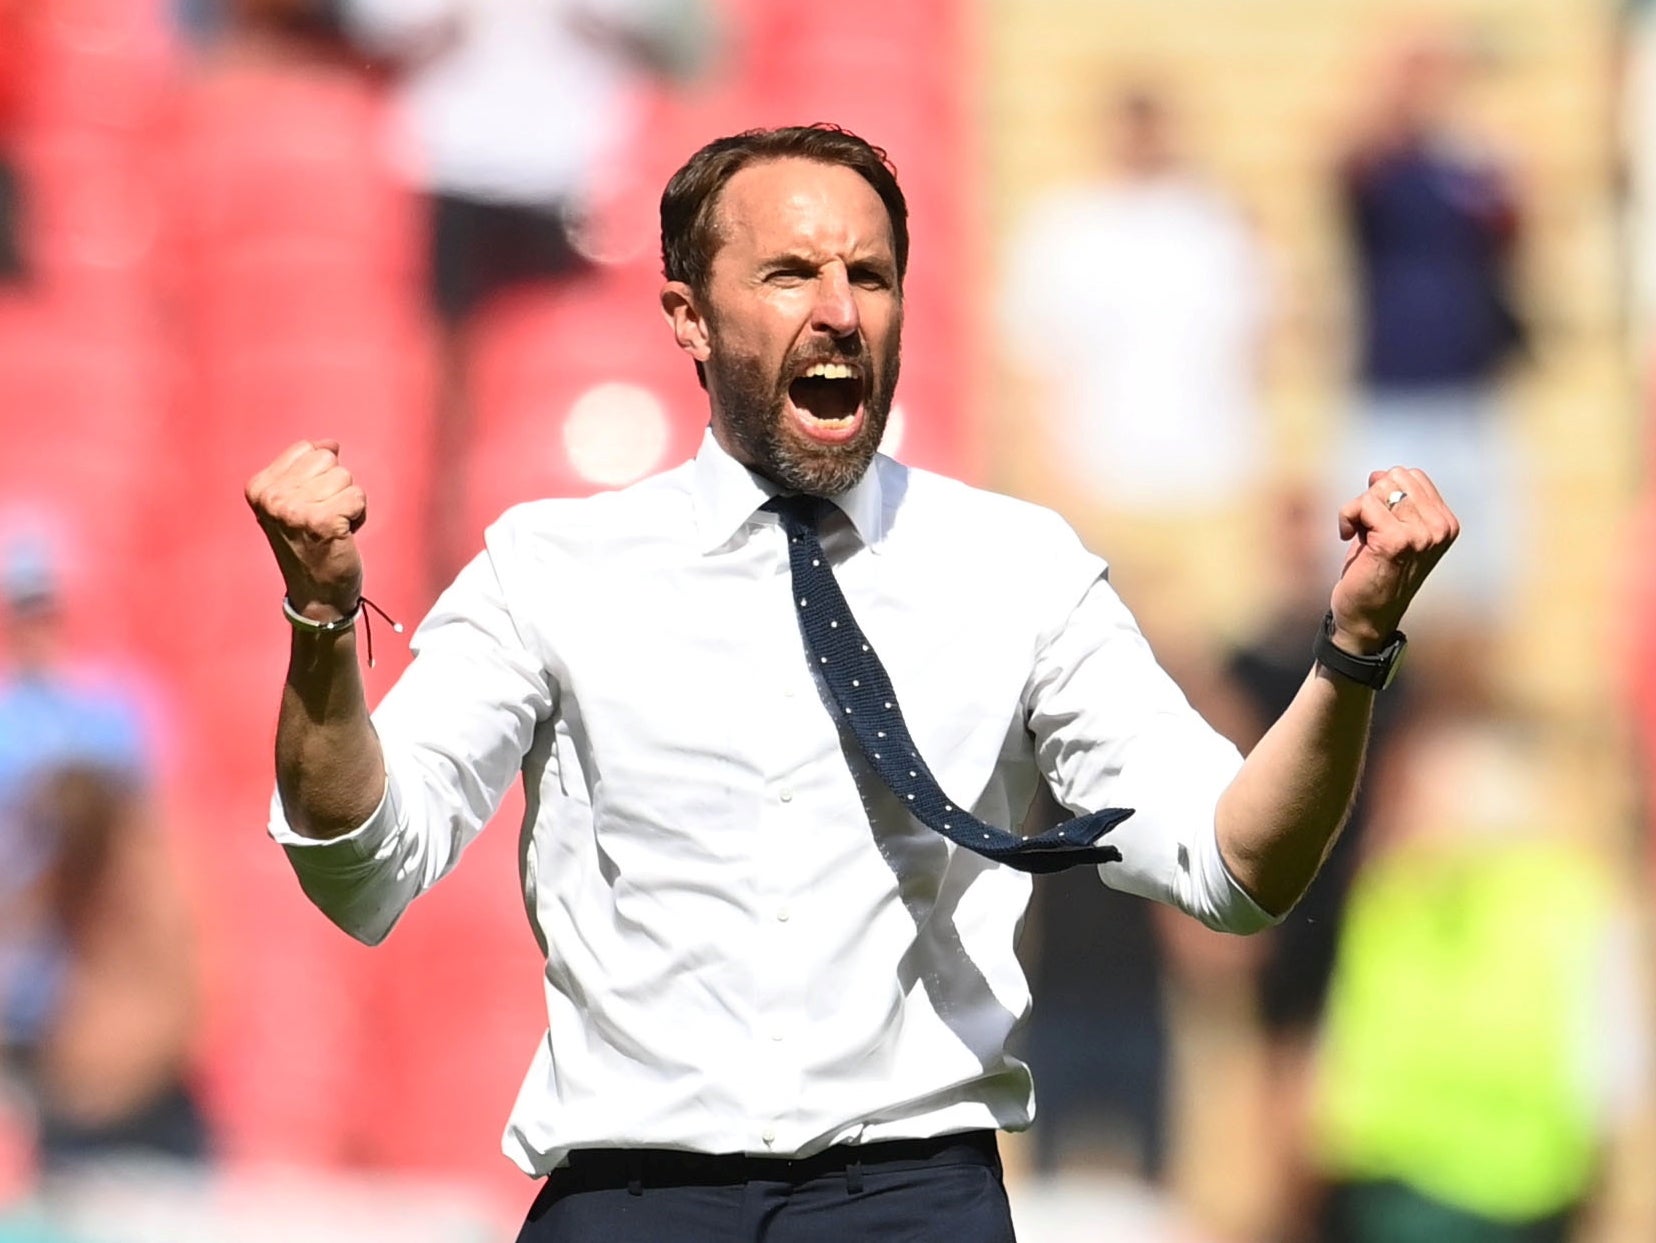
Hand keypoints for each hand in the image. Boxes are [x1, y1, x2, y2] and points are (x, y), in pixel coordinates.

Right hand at [245, 439, 366, 619]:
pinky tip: (343, 534)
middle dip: (335, 487)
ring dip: (347, 502)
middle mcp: (272, 497)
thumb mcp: (294, 501)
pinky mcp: (323, 522)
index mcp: (259, 487)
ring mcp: (295, 510)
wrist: (316, 595)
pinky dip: (358, 515)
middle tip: (322, 518)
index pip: (308, 449)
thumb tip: (329, 443)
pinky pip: (358, 497)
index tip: (308, 505)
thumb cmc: (309, 545)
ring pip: (346, 477)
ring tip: (332, 527)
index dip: (320, 475)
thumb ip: (306, 469)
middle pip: (328, 459)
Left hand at [1331, 467, 1458, 652]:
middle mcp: (1440, 528)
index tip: (1376, 519)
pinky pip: (1363, 505)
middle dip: (1371, 497)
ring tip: (1360, 535)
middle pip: (1396, 477)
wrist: (1367, 618)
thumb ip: (1393, 500)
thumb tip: (1380, 473)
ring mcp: (1422, 535)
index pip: (1412, 476)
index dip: (1384, 491)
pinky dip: (1347, 517)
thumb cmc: (1375, 572)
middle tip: (1366, 527)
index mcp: (1445, 523)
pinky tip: (1348, 538)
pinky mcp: (1396, 541)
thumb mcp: (1390, 529)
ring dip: (1359, 509)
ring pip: (1379, 489)